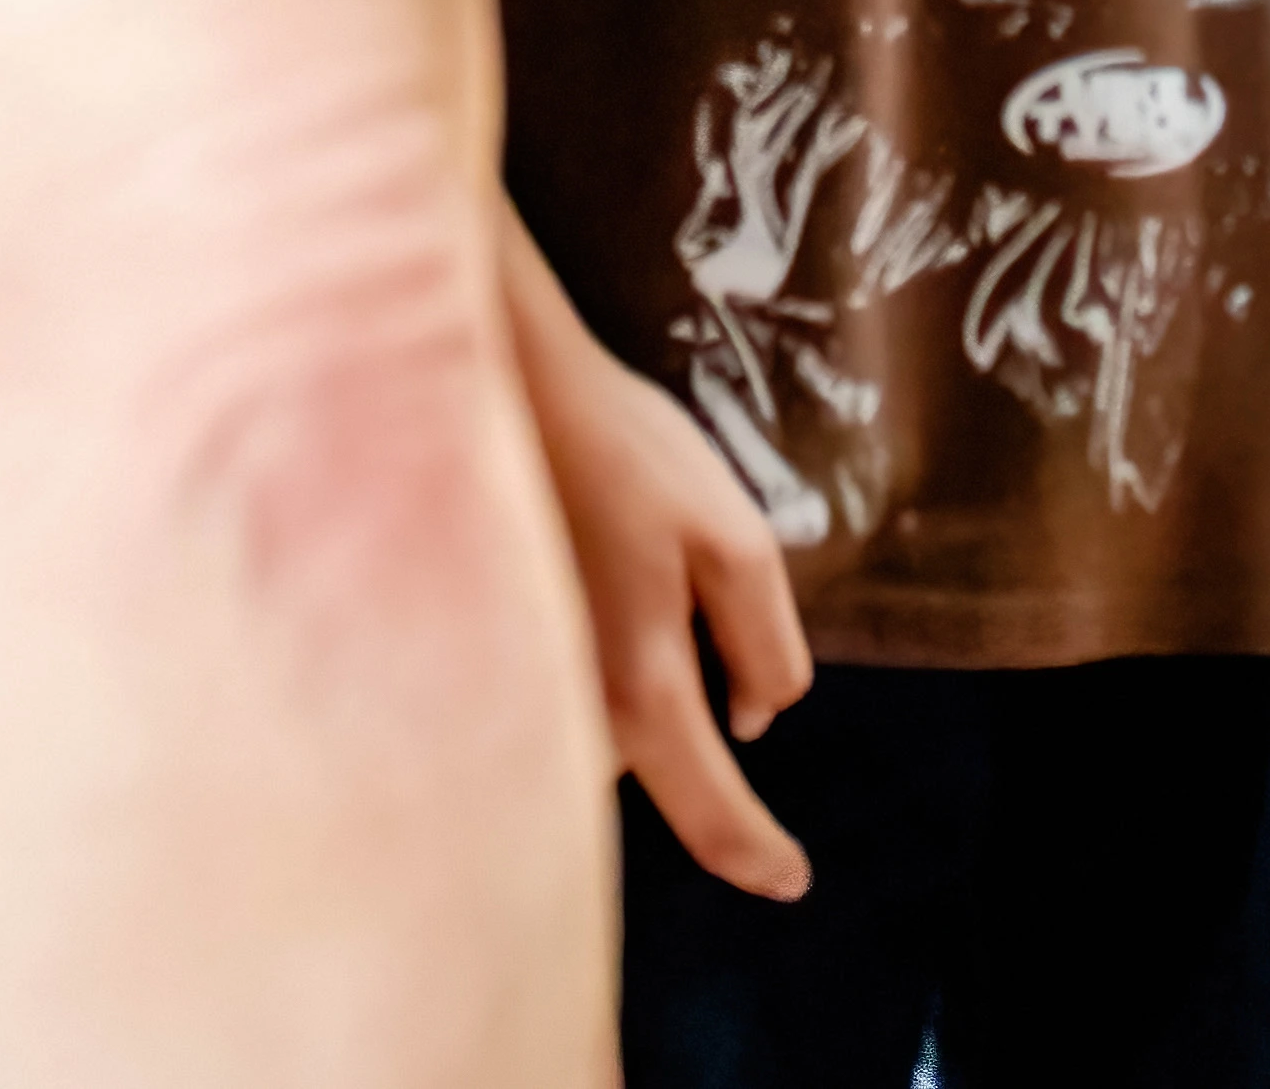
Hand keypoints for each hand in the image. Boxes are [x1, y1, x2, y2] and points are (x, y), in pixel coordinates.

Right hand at [514, 285, 813, 900]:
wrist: (491, 390)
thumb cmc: (618, 455)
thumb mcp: (732, 535)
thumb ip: (764, 643)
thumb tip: (756, 721)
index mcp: (640, 696)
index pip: (711, 813)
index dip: (758, 853)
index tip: (791, 880)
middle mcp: (566, 725)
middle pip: (655, 767)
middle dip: (687, 722)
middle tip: (675, 587)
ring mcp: (513, 701)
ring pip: (604, 731)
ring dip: (630, 681)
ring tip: (619, 553)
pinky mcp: (477, 666)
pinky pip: (554, 699)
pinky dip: (584, 662)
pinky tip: (580, 567)